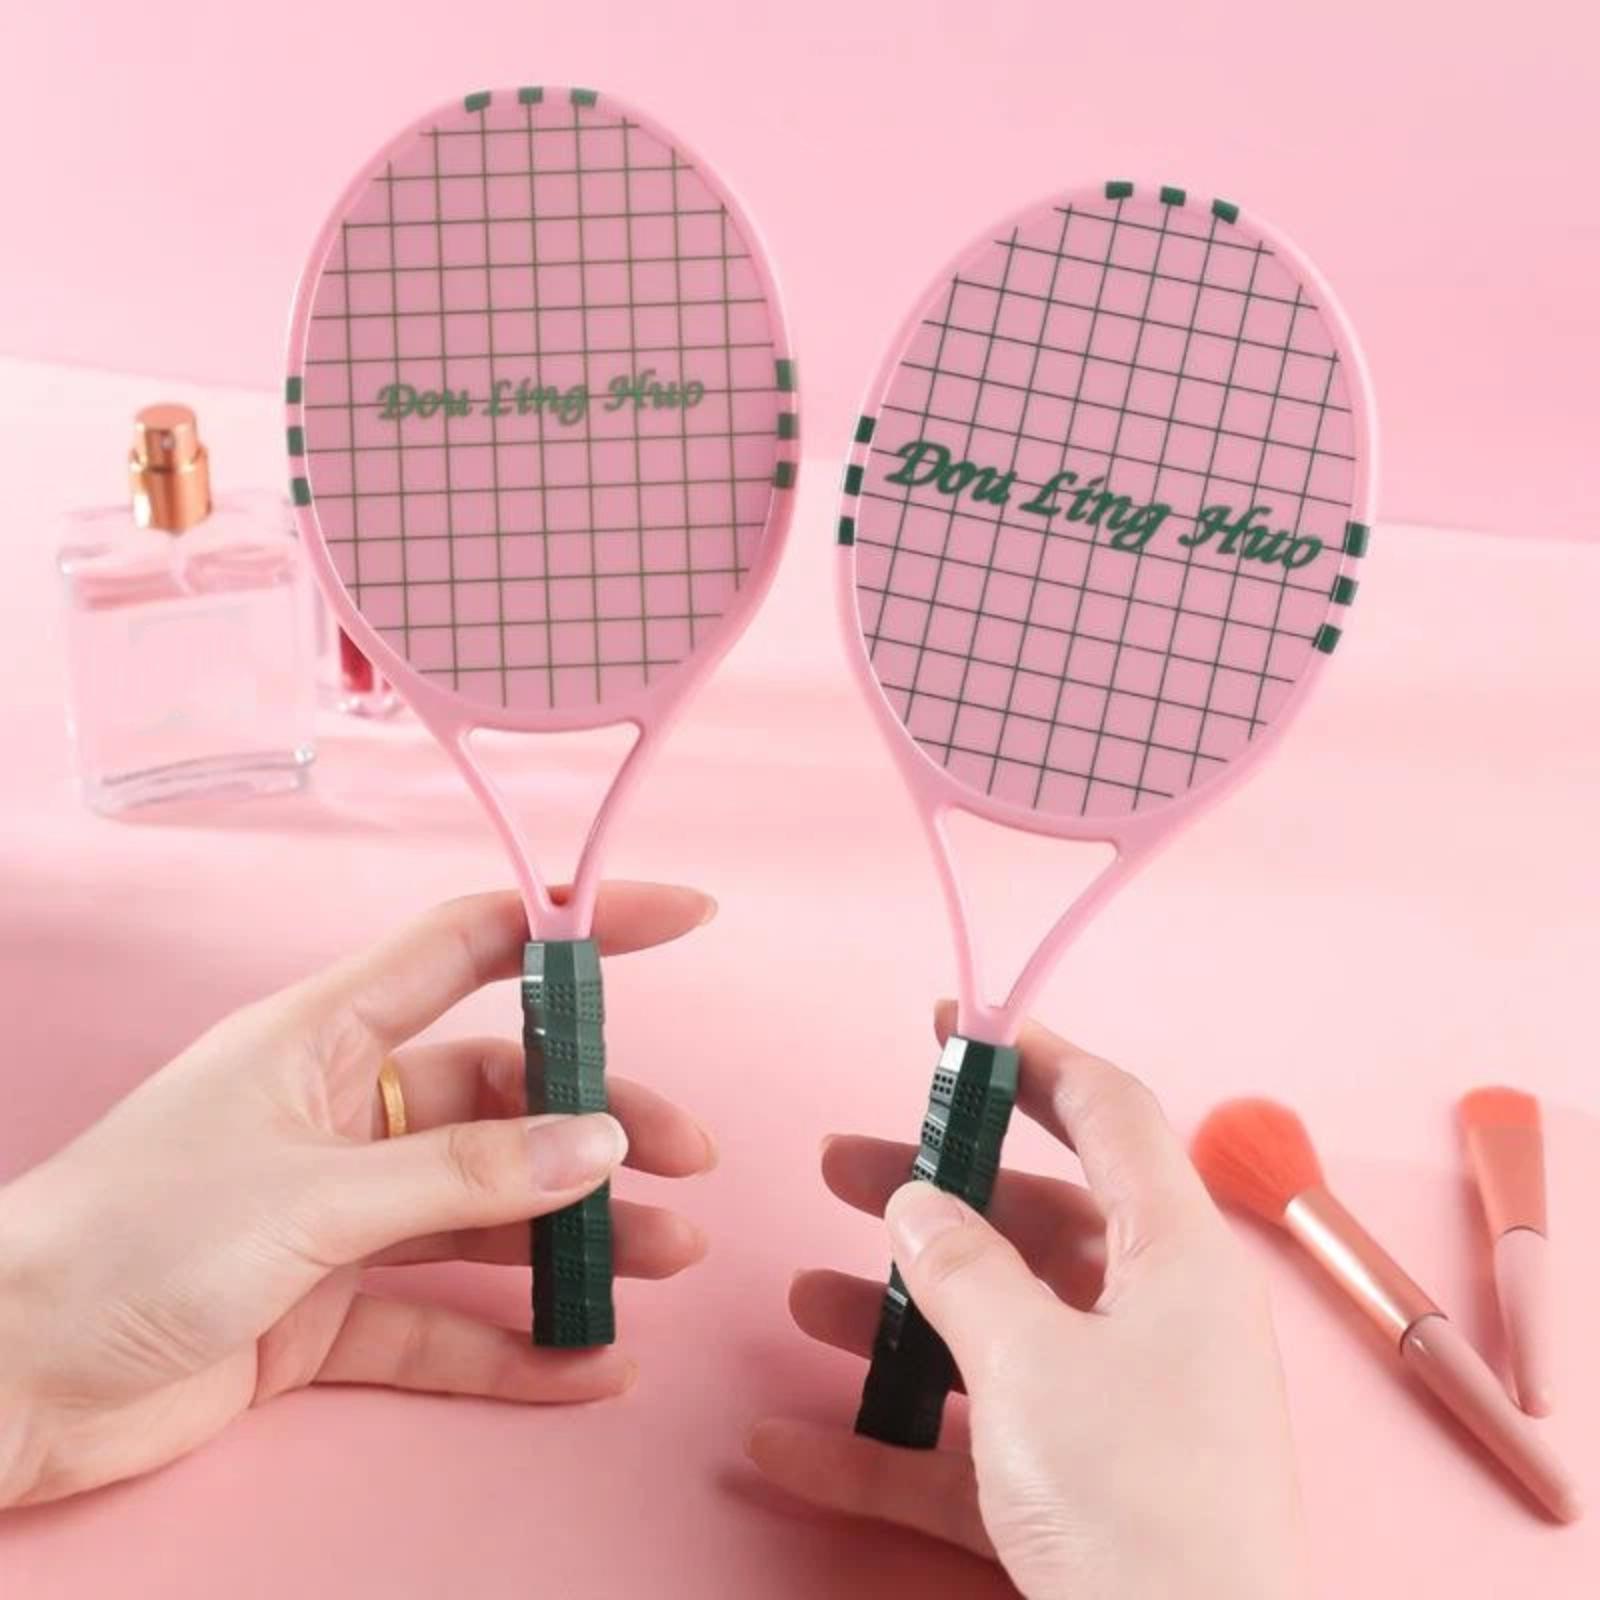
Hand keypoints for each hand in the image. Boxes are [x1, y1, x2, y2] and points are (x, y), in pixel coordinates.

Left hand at [0, 885, 716, 1507]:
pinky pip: (442, 1322)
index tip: (680, 918)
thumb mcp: (310, 1196)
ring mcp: (339, 1215)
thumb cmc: (130, 1245)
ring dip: (575, 1235)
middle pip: (504, 1097)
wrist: (0, 1384)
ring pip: (486, 1210)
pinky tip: (590, 1365)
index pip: (472, 947)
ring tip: (665, 1259)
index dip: (576, 925)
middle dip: (599, 1121)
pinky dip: (513, 1346)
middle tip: (684, 1159)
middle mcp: (344, 1114)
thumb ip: (462, 1174)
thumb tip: (600, 1143)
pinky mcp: (324, 1311)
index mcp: (327, 1038)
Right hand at [750, 1005, 1308, 1599]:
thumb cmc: (1132, 1501)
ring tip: (804, 1296)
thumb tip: (916, 1203)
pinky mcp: (1074, 1495)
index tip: (954, 1026)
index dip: (1034, 1058)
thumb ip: (964, 1268)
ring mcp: (1114, 1411)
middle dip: (932, 1192)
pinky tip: (789, 1444)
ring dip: (896, 1316)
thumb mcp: (1033, 1361)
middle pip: (1033, 1221)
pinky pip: (972, 1443)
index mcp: (1176, 1259)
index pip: (1111, 1114)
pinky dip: (888, 1443)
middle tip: (842, 1163)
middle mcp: (1154, 1322)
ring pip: (993, 1330)